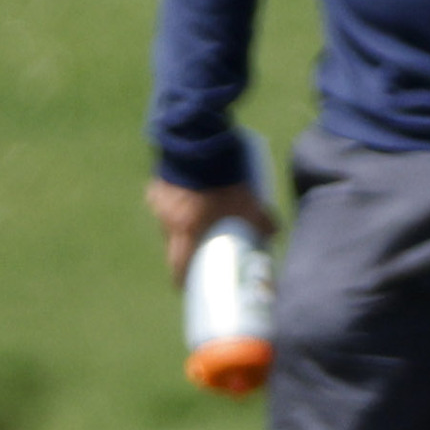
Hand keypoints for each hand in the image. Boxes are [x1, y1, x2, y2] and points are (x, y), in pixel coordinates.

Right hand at [147, 176, 275, 287]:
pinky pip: (164, 199)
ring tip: (198, 215)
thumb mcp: (249, 202)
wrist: (201, 145)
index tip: (193, 284)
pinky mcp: (157, 185)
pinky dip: (177, 200)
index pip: (178, 268)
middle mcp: (167, 221)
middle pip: (173, 245)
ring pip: (169, 221)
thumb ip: (262, 221)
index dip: (185, 279)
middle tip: (202, 247)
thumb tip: (273, 233)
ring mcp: (159, 203)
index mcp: (185, 232)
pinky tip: (190, 192)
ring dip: (182, 222)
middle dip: (187, 249)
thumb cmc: (226, 178)